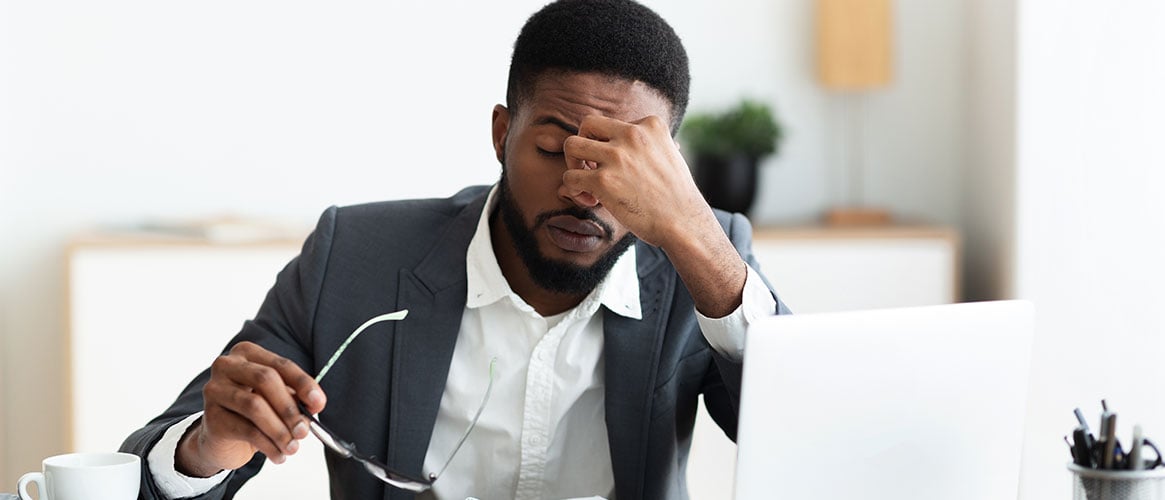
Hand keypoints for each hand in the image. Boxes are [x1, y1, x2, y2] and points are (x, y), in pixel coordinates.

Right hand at [177, 341, 325, 476]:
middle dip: (290, 408)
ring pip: (255, 406)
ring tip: (292, 447)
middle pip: (266, 380)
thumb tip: (314, 405)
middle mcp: (226, 366)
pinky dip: (268, 445)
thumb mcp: (277, 400)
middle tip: (304, 431)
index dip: (303, 384)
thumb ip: (296, 398)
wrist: (221, 438)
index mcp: (247, 353)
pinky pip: (246, 429)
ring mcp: (214, 390)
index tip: (318, 403)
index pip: (281, 365)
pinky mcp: (211, 417)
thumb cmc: (253, 413)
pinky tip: (278, 455)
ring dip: (279, 430)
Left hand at [560, 114, 746, 316]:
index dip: (607, 144)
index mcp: (650, 124)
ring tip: (587, 183)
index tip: (616, 167)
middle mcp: (632, 134)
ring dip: (573, 165)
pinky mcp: (603, 180)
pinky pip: (569, 177)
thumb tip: (628, 147)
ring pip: (571, 145)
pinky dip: (574, 190)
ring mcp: (616, 156)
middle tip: (591, 168)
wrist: (683, 223)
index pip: (612, 124)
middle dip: (584, 145)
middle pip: (587, 124)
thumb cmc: (676, 196)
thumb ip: (649, 145)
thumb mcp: (669, 155)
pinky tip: (592, 201)